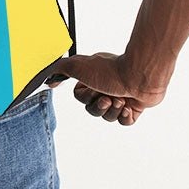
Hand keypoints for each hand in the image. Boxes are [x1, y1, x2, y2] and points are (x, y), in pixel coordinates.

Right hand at [45, 51, 168, 125]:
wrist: (140, 75)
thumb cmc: (111, 70)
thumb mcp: (77, 66)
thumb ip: (60, 69)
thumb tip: (48, 79)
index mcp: (93, 79)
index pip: (81, 99)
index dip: (86, 98)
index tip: (94, 89)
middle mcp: (106, 88)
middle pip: (93, 110)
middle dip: (99, 106)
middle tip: (108, 96)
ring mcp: (120, 98)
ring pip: (108, 117)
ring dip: (113, 110)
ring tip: (121, 99)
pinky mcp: (134, 108)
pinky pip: (124, 122)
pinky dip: (125, 117)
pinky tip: (128, 107)